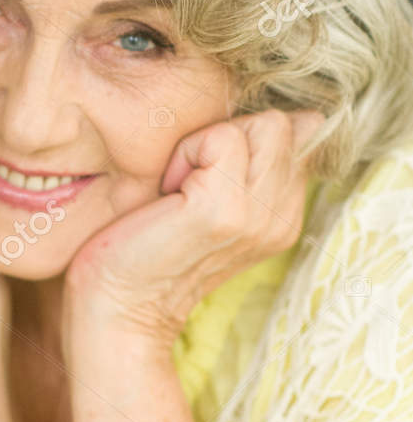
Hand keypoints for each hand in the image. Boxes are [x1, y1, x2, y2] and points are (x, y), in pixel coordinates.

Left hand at [64, 110, 319, 344]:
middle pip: (285, 124)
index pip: (305, 133)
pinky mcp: (226, 211)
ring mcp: (260, 216)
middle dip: (231, 136)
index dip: (251, 136)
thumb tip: (287, 114)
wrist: (117, 307)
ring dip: (210, 142)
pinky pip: (222, 139)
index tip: (209, 176)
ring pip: (265, 125)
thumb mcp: (210, 199)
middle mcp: (283, 218)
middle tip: (189, 182)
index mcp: (284, 215)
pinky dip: (188, 152)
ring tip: (180, 188)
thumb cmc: (146, 246)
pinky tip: (168, 194)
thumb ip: (250, 162)